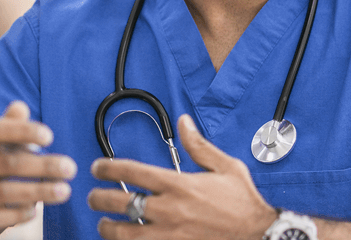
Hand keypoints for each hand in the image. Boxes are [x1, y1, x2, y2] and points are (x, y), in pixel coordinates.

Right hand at [0, 101, 76, 239]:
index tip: (49, 136)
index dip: (21, 130)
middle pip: (5, 164)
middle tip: (70, 168)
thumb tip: (21, 106)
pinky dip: (19, 213)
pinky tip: (34, 210)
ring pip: (3, 192)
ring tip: (64, 191)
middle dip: (42, 166)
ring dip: (39, 192)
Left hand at [88, 114, 277, 239]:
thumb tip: (184, 122)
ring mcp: (169, 235)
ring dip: (108, 229)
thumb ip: (199, 145)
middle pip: (120, 204)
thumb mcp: (225, 166)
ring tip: (103, 224)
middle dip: (99, 199)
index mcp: (179, 185)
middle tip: (93, 197)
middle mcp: (170, 210)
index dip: (108, 168)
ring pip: (124, 234)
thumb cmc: (242, 201)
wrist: (257, 234)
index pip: (132, 173)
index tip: (97, 168)